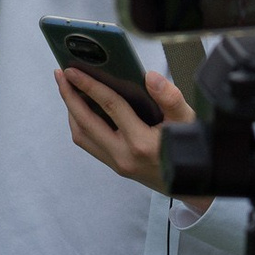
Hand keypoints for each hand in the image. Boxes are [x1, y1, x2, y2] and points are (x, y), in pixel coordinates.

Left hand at [56, 67, 196, 194]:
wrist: (193, 184)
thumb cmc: (192, 148)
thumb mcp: (188, 121)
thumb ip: (170, 97)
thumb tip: (150, 77)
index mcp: (142, 142)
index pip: (110, 107)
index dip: (89, 85)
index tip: (72, 70)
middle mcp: (124, 156)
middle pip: (85, 122)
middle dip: (69, 96)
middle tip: (60, 73)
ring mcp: (117, 163)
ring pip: (82, 136)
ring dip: (71, 110)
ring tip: (67, 87)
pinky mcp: (115, 166)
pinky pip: (88, 143)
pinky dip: (79, 123)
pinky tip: (81, 107)